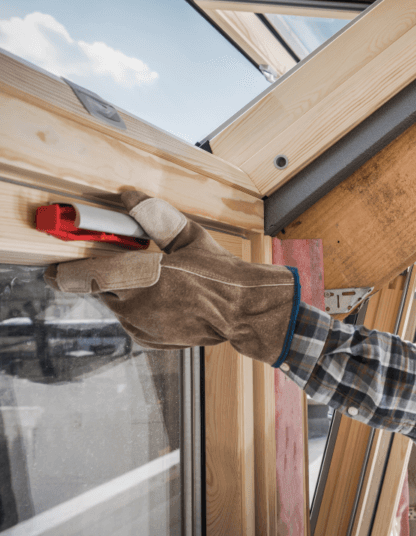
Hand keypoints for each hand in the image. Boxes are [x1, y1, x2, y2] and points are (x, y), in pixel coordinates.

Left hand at [44, 191, 298, 365]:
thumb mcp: (188, 238)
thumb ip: (153, 216)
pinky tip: (165, 300)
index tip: (51, 269)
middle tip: (129, 268)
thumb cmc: (221, 274)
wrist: (244, 310)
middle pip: (101, 290)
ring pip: (117, 306)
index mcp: (142, 277)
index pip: (85, 276)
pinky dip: (140, 310)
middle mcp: (136, 305)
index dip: (62, 273)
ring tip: (158, 284)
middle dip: (108, 278)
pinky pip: (132, 321)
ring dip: (126, 294)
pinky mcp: (151, 339)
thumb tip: (129, 196)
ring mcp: (143, 326)